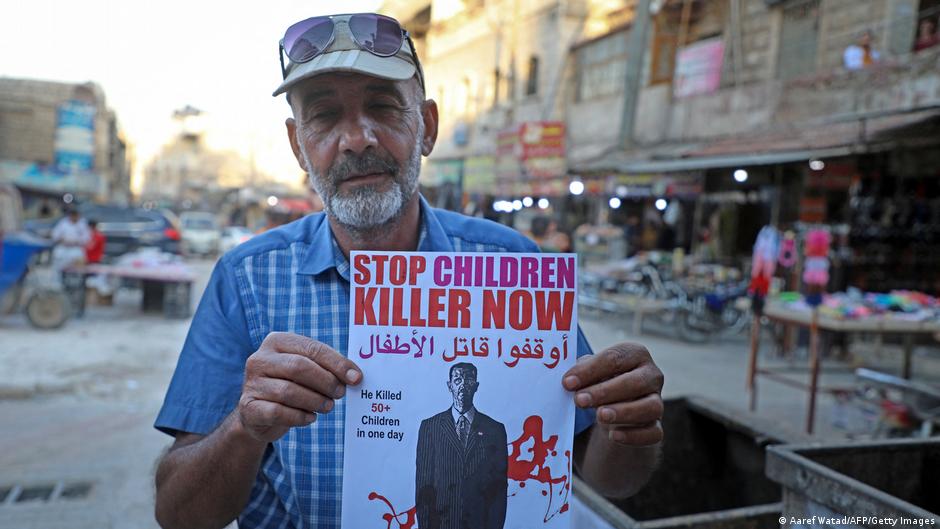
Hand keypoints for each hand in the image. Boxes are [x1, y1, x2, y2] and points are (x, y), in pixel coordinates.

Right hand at [237, 332, 361, 442]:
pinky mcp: (248, 407)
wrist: (259, 414)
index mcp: (276, 341)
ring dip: (315, 401)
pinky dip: (299, 416)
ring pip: (288, 391)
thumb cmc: (290, 385)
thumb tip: (355, 376)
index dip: (337, 363)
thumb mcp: (306, 370)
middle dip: (325, 381)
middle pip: (299, 367)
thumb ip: (326, 368)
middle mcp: (260, 359)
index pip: (312, 348)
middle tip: (340, 393)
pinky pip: (278, 412)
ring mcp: (251, 383)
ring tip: (328, 406)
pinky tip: (311, 418)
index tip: (356, 378)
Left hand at [563, 342, 663, 445]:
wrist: (616, 409)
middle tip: (580, 400)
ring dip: (624, 412)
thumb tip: (570, 380)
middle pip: (635, 382)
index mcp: (635, 354)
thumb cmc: (601, 381)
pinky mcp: (656, 427)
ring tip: (599, 416)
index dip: (590, 370)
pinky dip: (634, 436)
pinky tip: (614, 436)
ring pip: (651, 407)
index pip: (615, 358)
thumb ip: (583, 371)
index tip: (567, 383)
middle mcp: (652, 376)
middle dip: (605, 391)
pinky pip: (653, 433)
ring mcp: (658, 402)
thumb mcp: (591, 371)